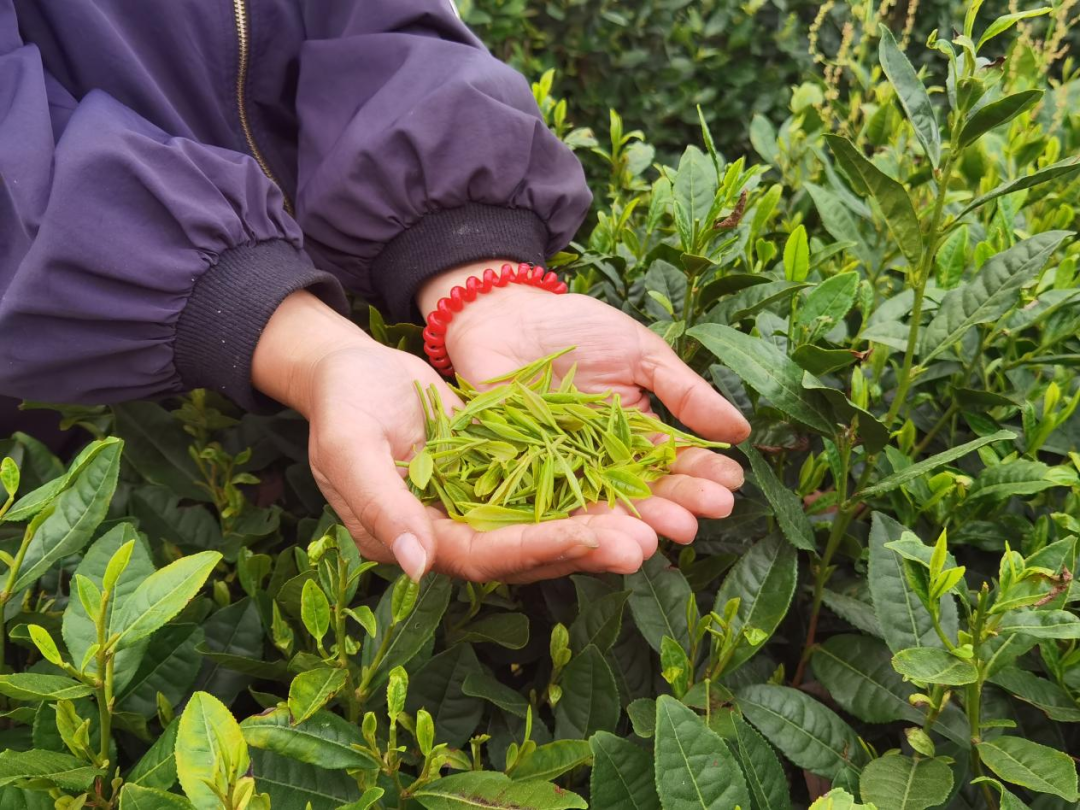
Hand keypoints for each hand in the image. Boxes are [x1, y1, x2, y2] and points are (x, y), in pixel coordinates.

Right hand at [252, 291, 656, 582]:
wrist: (353, 370)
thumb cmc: (342, 404)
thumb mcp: (349, 448)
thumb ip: (381, 507)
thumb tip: (418, 568)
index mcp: (412, 540)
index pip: (482, 557)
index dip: (538, 551)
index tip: (593, 539)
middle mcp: (450, 535)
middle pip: (525, 553)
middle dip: (585, 548)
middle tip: (647, 543)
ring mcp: (476, 507)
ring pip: (545, 526)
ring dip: (598, 527)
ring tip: (657, 524)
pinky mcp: (497, 476)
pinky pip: (547, 491)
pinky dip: (587, 492)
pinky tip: (633, 486)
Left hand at [419, 261, 750, 543]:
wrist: (505, 314)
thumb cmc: (577, 328)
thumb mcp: (641, 353)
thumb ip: (684, 392)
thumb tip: (741, 431)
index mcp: (637, 436)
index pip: (675, 465)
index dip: (701, 478)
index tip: (729, 490)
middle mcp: (604, 462)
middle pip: (643, 493)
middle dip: (675, 507)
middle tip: (703, 518)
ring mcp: (564, 471)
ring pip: (602, 506)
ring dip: (633, 523)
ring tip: (663, 534)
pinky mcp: (521, 475)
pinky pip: (549, 502)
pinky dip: (576, 518)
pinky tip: (602, 531)